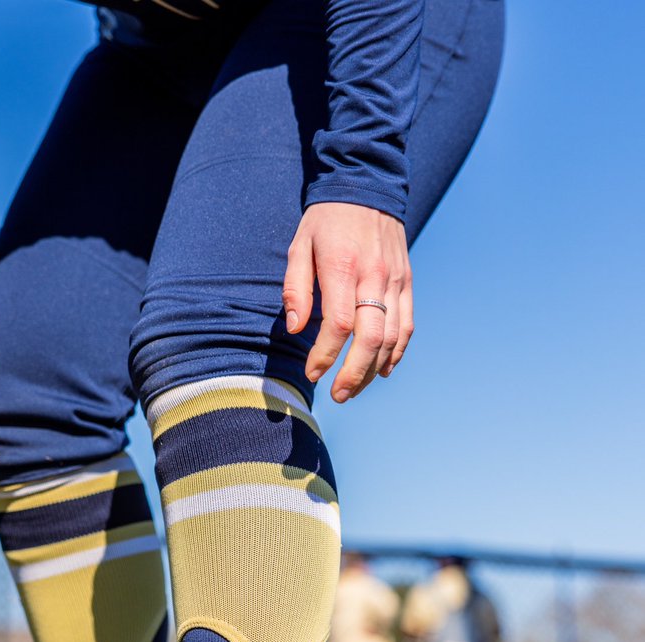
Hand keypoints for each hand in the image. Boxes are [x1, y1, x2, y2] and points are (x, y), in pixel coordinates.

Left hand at [283, 202, 413, 402]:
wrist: (367, 185)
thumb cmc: (326, 221)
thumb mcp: (299, 246)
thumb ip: (295, 288)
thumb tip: (296, 328)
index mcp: (343, 268)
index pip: (339, 324)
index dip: (325, 355)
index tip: (313, 372)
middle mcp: (374, 276)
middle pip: (371, 338)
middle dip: (353, 374)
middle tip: (337, 394)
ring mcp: (395, 281)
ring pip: (392, 337)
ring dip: (373, 370)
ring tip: (353, 389)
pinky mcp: (407, 282)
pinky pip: (407, 325)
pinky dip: (397, 352)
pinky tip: (382, 370)